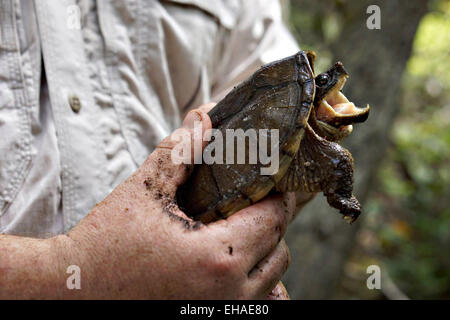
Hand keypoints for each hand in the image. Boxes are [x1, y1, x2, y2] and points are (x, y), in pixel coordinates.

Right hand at [57, 103, 295, 298]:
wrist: (74, 290)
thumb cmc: (105, 243)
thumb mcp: (144, 190)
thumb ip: (181, 150)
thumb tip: (205, 117)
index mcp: (216, 256)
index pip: (273, 218)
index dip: (278, 194)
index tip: (275, 180)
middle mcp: (227, 291)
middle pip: (278, 248)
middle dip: (273, 220)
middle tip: (257, 199)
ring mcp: (221, 310)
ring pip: (272, 277)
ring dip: (266, 250)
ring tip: (245, 227)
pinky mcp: (209, 319)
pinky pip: (255, 300)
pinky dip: (254, 280)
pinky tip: (234, 261)